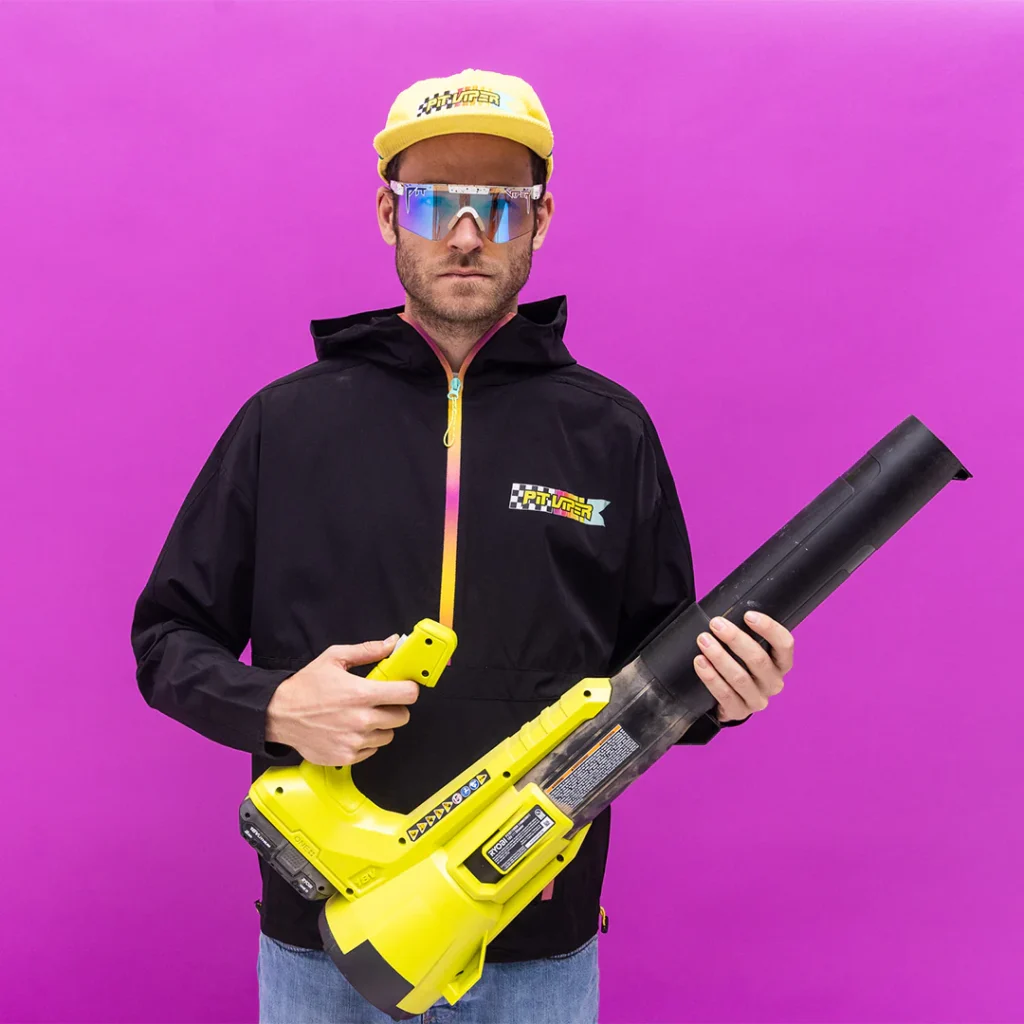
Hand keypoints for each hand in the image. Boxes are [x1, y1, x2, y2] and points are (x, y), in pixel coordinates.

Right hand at [265, 635, 419, 765]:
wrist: (279, 715)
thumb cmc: (305, 687)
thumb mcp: (334, 658)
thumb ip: (367, 651)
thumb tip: (392, 643)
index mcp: (361, 694)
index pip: (407, 695)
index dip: (409, 689)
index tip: (404, 687)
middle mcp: (361, 719)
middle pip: (402, 717)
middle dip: (395, 707)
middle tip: (380, 702)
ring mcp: (354, 741)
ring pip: (388, 735)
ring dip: (381, 726)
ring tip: (362, 716)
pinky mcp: (346, 757)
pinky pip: (372, 750)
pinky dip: (366, 742)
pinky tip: (351, 730)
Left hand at [693, 611, 793, 722]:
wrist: (730, 701)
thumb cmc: (740, 666)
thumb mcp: (748, 650)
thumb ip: (744, 633)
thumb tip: (724, 610)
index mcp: (781, 663)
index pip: (785, 644)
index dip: (768, 628)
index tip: (747, 615)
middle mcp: (774, 682)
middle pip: (759, 659)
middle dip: (735, 639)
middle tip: (715, 624)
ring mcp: (758, 699)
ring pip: (740, 678)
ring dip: (719, 657)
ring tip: (703, 640)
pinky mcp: (740, 711)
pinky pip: (725, 694)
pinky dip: (711, 677)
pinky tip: (700, 663)